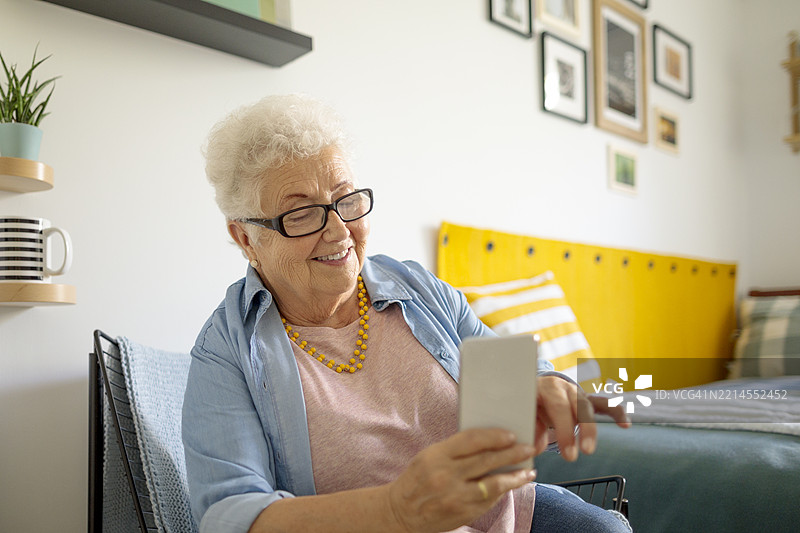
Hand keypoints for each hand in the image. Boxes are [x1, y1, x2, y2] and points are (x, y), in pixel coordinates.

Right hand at [386, 428, 536, 532]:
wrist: (400, 512)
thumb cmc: (417, 480)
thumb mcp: (429, 457)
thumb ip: (456, 450)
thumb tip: (489, 442)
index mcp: (436, 455)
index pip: (472, 440)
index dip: (494, 436)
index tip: (511, 434)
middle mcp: (445, 475)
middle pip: (487, 460)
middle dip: (512, 453)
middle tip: (528, 448)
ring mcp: (454, 496)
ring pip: (493, 483)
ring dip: (515, 476)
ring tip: (528, 471)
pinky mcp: (461, 513)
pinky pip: (489, 500)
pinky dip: (503, 492)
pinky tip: (511, 485)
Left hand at [534, 376, 630, 460]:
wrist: (535, 387)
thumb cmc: (530, 403)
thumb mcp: (526, 412)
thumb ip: (531, 429)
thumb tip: (535, 448)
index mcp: (548, 387)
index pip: (559, 407)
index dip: (565, 431)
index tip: (569, 454)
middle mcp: (565, 388)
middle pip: (578, 407)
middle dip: (582, 432)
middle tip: (579, 454)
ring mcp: (578, 393)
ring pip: (590, 408)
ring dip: (592, 429)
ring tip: (590, 449)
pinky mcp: (588, 401)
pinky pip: (605, 405)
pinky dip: (616, 413)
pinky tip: (625, 424)